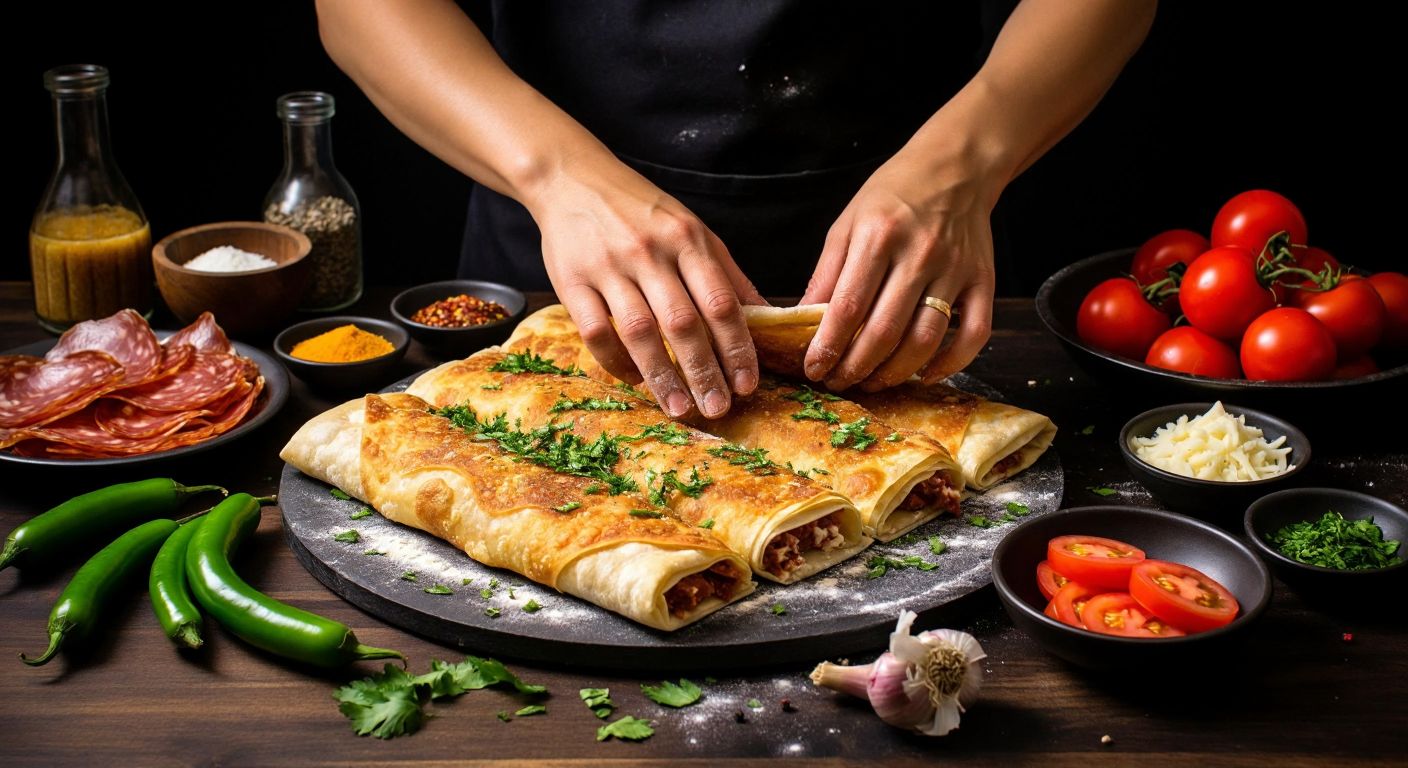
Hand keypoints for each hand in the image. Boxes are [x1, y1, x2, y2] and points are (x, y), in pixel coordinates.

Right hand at [528, 153, 764, 418]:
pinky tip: (635, 380)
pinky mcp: (571, 281)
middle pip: (683, 323)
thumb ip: (727, 274)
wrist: (572, 179)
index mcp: (687, 239)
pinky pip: (596, 331)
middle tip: (719, 409)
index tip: (748, 384)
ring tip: (680, 408)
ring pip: (640, 332)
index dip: (737, 348)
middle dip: (705, 371)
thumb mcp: (692, 230)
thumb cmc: (640, 211)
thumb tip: (769, 316)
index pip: (721, 302)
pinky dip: (617, 362)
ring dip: (663, 377)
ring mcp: (608, 267)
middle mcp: (650, 252)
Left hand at [800, 143, 998, 391]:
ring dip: (895, 373)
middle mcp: (920, 254)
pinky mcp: (984, 281)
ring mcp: (956, 270)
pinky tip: (924, 375)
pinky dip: (950, 363)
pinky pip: (973, 334)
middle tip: (838, 382)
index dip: (828, 345)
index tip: (814, 369)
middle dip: (855, 367)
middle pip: (885, 330)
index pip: (848, 306)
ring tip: (872, 382)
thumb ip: (825, 275)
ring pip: (925, 340)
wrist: (955, 168)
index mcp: (879, 236)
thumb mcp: (847, 224)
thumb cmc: (893, 196)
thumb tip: (799, 322)